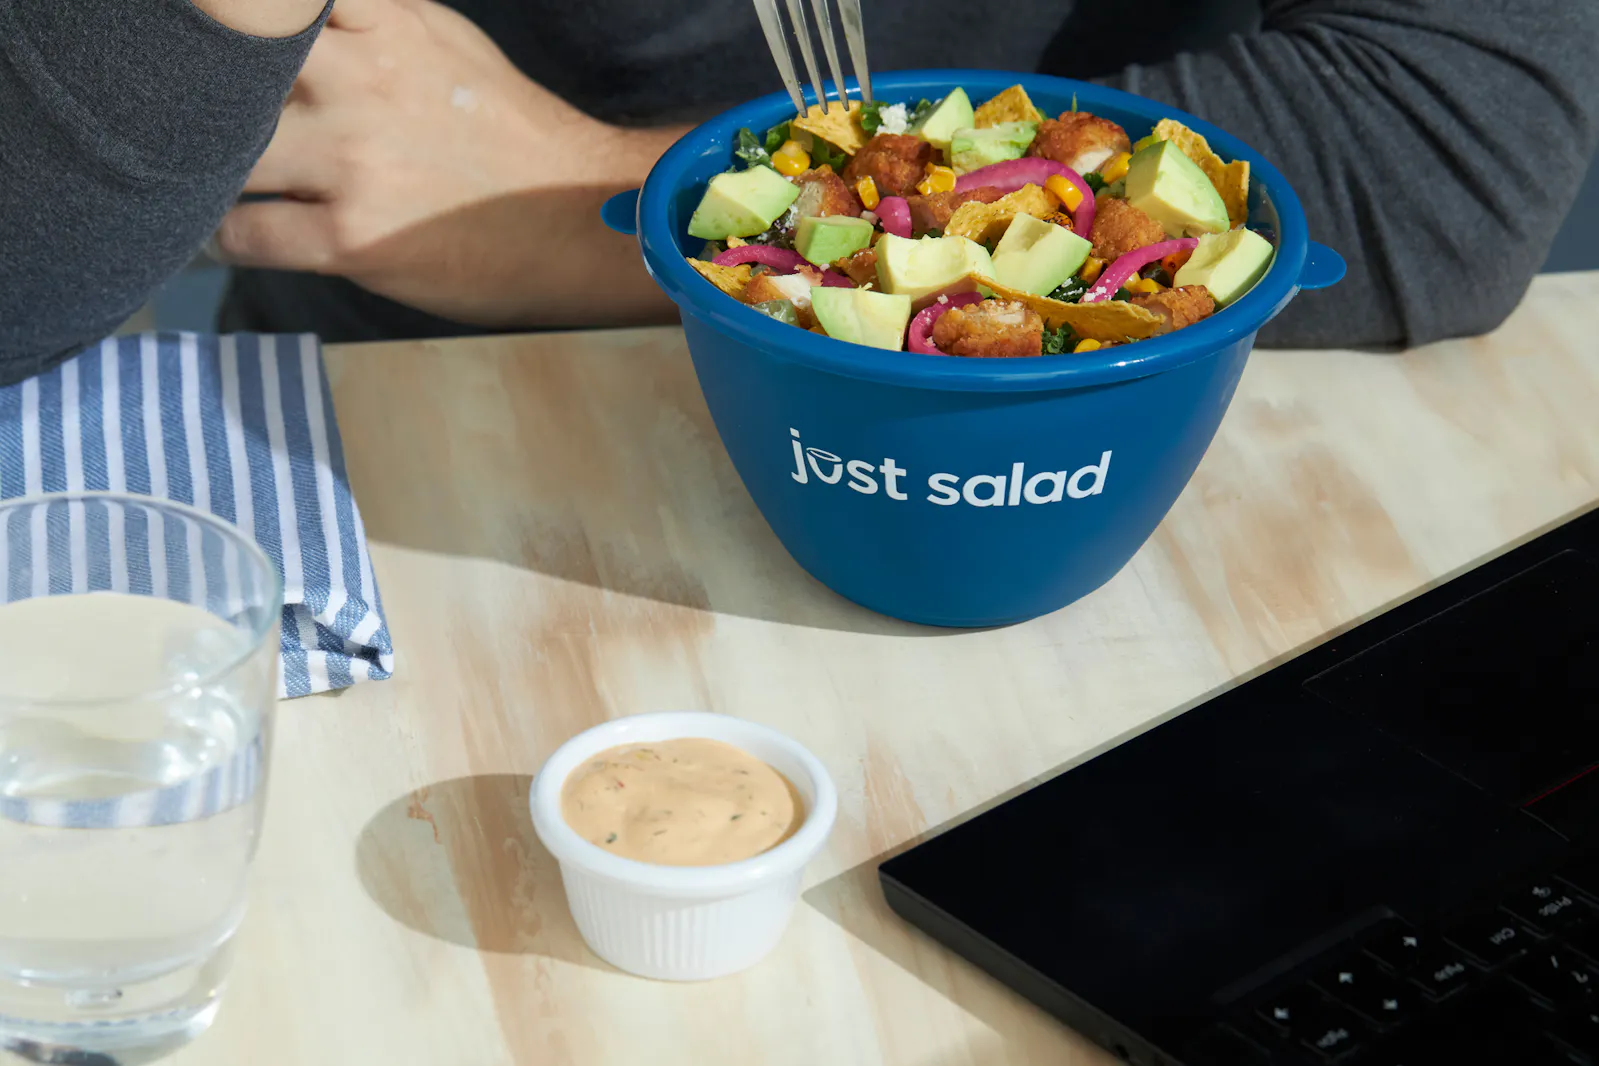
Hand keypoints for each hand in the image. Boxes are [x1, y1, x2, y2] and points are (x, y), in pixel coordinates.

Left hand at [216, 0, 685, 328]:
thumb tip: (301, 19)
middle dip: (196, 91)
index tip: (208, 41)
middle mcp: (360, 82)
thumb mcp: (445, 42)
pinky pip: (244, 234)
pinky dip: (220, 235)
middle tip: (179, 113)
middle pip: (225, 70)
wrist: (577, 222)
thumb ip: (370, 22)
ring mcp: (353, 163)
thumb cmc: (512, 134)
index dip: (232, 19)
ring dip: (201, 170)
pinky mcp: (352, 239)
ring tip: (198, 178)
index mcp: (384, 23)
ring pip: (222, 156)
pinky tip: (224, 233)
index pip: (273, 2)